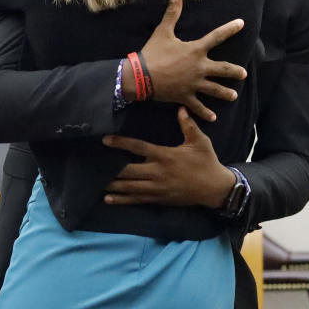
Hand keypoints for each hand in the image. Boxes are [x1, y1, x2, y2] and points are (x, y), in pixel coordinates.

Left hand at [102, 107, 235, 208]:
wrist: (214, 188)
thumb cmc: (207, 162)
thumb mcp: (200, 141)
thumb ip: (188, 125)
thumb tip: (181, 108)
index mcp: (165, 156)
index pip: (138, 148)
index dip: (120, 143)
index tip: (105, 140)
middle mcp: (158, 172)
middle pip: (128, 171)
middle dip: (110, 169)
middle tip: (94, 165)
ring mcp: (157, 188)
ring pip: (129, 187)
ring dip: (112, 185)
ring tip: (96, 182)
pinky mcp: (159, 199)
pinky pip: (136, 200)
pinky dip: (121, 199)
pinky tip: (108, 198)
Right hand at [125, 0, 247, 121]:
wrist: (140, 77)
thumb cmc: (152, 53)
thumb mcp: (163, 31)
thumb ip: (172, 13)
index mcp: (196, 50)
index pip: (217, 37)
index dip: (230, 29)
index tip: (242, 24)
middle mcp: (199, 68)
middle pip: (223, 69)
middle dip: (234, 72)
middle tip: (243, 74)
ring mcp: (194, 84)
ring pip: (215, 90)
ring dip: (225, 93)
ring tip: (233, 96)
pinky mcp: (186, 96)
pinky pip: (198, 106)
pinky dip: (205, 113)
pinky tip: (213, 118)